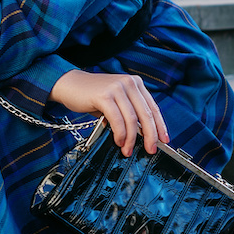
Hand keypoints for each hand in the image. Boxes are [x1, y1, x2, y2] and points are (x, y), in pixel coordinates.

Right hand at [50, 70, 168, 156]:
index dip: (160, 126)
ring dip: (132, 138)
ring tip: (128, 150)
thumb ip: (129, 113)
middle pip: (146, 114)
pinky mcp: (104, 95)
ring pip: (132, 119)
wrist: (69, 84)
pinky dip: (120, 133)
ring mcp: (117, 88)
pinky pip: (117, 119)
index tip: (164, 140)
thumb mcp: (116, 101)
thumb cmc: (93, 95)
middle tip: (150, 150)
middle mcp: (129, 83)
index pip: (153, 107)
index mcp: (135, 83)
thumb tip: (142, 135)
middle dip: (150, 135)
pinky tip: (119, 141)